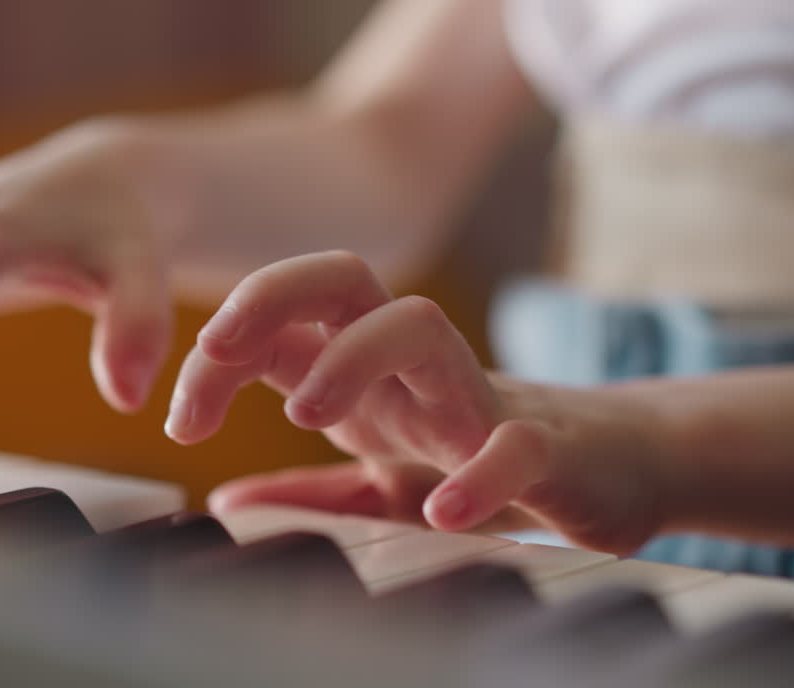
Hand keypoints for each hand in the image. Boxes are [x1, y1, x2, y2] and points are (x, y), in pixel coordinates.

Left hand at [166, 251, 674, 553]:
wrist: (614, 471)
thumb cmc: (489, 463)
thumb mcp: (382, 480)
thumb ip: (310, 492)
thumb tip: (224, 502)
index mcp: (372, 378)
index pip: (286, 322)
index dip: (219, 350)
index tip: (179, 417)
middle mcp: (416, 372)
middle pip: (344, 282)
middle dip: (273, 292)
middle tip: (217, 344)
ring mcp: (480, 401)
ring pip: (418, 328)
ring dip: (353, 357)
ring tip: (310, 415)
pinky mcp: (546, 449)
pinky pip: (513, 444)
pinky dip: (479, 474)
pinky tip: (443, 511)